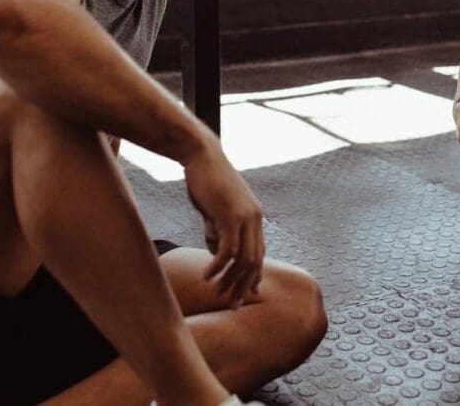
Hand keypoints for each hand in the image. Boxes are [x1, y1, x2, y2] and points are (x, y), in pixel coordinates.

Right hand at [183, 140, 264, 307]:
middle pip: (254, 261)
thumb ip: (217, 229)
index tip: (245, 294)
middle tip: (231, 304)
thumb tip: (216, 251)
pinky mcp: (230, 216)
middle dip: (243, 285)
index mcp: (254, 217)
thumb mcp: (214, 209)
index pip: (259, 254)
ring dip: (230, 280)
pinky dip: (218, 266)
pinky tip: (206, 276)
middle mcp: (255, 218)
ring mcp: (245, 217)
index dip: (253, 276)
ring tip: (217, 293)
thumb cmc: (205, 180)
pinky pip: (228, 250)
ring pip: (243, 259)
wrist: (201, 155)